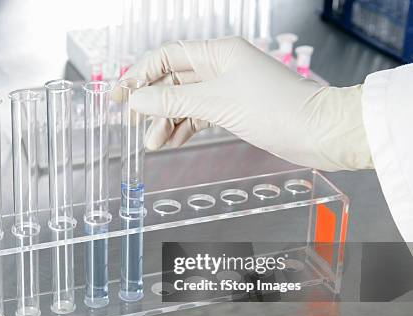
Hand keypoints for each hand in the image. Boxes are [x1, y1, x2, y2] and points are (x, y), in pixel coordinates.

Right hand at [114, 37, 372, 170]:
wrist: (317, 132)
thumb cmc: (276, 108)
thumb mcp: (216, 103)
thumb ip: (172, 102)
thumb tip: (136, 101)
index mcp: (217, 52)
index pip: (166, 57)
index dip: (139, 75)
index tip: (119, 94)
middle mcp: (220, 66)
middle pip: (172, 80)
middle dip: (151, 102)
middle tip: (131, 123)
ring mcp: (227, 88)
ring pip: (184, 101)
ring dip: (166, 121)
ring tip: (152, 142)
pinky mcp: (233, 109)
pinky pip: (199, 115)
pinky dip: (183, 128)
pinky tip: (170, 141)